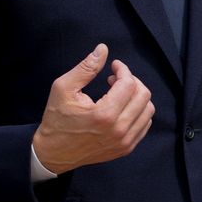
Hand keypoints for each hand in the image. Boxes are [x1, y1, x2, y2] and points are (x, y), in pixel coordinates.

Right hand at [30, 43, 154, 174]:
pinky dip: (138, 111)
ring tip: (118, 93)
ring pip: (148, 110)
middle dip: (132, 81)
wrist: (53, 153)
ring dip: (136, 96)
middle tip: (115, 79)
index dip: (123, 69)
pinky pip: (144, 125)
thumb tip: (103, 49)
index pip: (129, 84)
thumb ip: (86, 68)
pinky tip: (122, 107)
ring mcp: (124, 142)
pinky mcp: (125, 149)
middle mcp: (119, 130)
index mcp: (104, 115)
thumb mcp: (64, 88)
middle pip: (143, 96)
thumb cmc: (57, 119)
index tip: (113, 66)